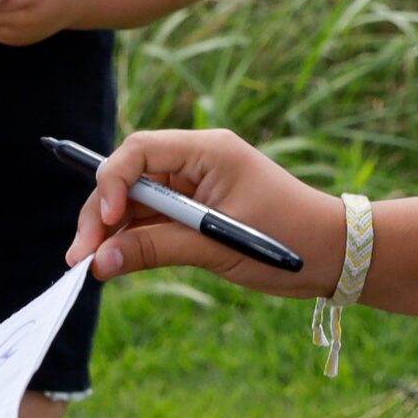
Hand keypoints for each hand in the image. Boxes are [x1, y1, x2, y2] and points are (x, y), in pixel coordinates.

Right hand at [67, 128, 342, 299]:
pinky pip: (153, 219)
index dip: (111, 182)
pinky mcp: (196, 211)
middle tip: (79, 257)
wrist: (338, 255)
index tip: (102, 222)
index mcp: (208, 150)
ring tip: (89, 267)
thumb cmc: (290, 241)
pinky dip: (133, 239)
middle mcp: (196, 160)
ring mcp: (195, 185)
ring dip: (111, 231)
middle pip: (129, 177)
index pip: (140, 150)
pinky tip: (113, 262)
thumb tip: (100, 262)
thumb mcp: (219, 246)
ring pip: (136, 201)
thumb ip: (157, 248)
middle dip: (101, 214)